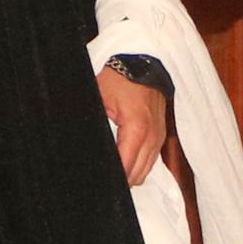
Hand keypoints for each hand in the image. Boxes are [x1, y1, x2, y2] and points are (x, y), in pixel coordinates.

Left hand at [99, 67, 170, 185]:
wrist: (144, 64)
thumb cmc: (121, 79)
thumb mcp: (100, 100)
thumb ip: (95, 124)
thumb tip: (81, 145)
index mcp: (137, 130)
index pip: (126, 169)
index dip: (112, 178)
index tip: (100, 178)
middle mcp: (152, 137)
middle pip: (136, 176)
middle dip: (120, 179)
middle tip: (102, 175)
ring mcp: (159, 137)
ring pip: (145, 171)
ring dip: (129, 173)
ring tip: (111, 170)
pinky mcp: (160, 135)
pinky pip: (150, 161)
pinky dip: (138, 164)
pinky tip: (124, 160)